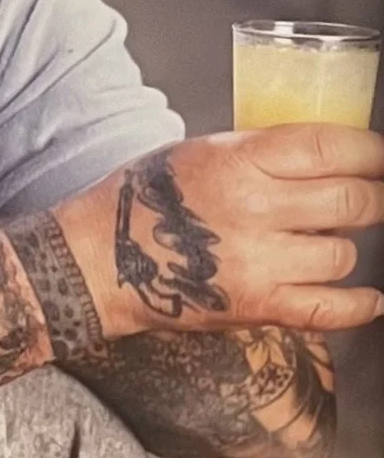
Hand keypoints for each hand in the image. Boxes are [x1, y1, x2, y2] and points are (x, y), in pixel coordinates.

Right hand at [55, 124, 383, 336]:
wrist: (101, 257)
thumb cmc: (144, 199)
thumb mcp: (200, 151)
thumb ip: (260, 151)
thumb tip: (324, 154)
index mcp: (238, 161)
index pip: (332, 149)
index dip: (372, 152)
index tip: (381, 156)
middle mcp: (254, 210)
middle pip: (353, 201)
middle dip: (372, 196)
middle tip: (371, 195)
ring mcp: (258, 263)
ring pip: (344, 254)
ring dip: (345, 246)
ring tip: (327, 240)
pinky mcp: (257, 307)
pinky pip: (332, 309)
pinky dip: (359, 303)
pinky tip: (365, 294)